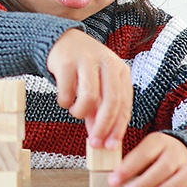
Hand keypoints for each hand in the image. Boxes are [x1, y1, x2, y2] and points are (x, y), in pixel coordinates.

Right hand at [46, 28, 132, 149]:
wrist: (62, 40)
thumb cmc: (84, 68)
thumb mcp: (98, 86)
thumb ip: (100, 110)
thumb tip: (100, 138)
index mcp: (120, 70)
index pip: (124, 104)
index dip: (118, 128)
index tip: (111, 146)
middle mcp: (107, 63)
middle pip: (111, 102)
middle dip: (103, 127)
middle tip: (94, 142)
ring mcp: (87, 60)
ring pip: (89, 97)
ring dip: (80, 112)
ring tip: (74, 110)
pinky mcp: (67, 61)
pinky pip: (67, 92)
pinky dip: (65, 102)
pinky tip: (64, 99)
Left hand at [108, 132, 186, 186]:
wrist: (183, 151)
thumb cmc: (154, 156)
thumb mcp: (142, 151)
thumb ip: (128, 162)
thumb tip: (108, 175)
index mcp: (158, 141)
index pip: (143, 153)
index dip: (128, 168)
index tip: (113, 181)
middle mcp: (176, 152)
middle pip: (163, 167)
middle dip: (144, 182)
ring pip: (184, 176)